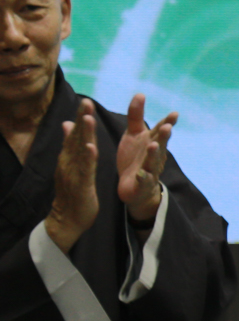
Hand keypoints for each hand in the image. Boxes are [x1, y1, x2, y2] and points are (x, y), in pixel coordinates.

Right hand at [44, 107, 99, 252]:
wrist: (68, 219)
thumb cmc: (72, 190)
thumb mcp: (72, 165)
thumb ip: (71, 145)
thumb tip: (66, 124)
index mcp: (69, 158)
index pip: (75, 135)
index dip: (81, 118)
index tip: (86, 101)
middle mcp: (69, 163)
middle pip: (75, 138)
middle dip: (81, 120)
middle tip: (86, 102)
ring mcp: (73, 173)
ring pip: (79, 151)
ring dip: (83, 135)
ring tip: (87, 118)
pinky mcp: (81, 184)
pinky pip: (85, 169)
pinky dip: (87, 158)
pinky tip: (91, 147)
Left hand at [116, 94, 176, 223]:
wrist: (134, 186)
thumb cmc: (136, 157)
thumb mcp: (134, 135)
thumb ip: (136, 115)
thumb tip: (140, 93)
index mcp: (153, 141)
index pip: (161, 130)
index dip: (167, 122)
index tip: (174, 114)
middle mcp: (155, 154)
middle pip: (160, 144)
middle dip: (164, 136)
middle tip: (167, 127)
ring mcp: (150, 169)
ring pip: (153, 161)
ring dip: (154, 154)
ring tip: (153, 145)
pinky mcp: (142, 184)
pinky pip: (143, 180)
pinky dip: (143, 177)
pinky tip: (140, 174)